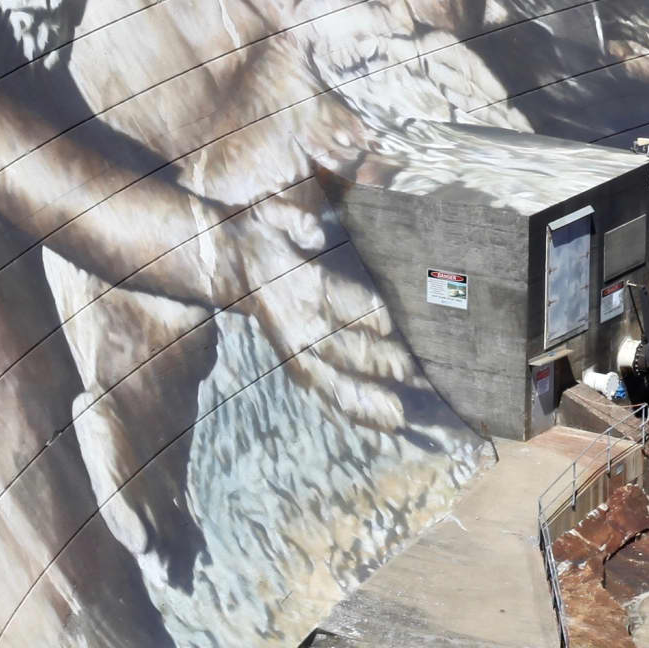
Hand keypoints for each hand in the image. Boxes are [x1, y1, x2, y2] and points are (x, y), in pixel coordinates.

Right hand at [208, 203, 423, 431]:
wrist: (233, 268)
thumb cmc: (268, 238)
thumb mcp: (272, 217)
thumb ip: (293, 223)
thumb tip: (312, 232)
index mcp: (300, 288)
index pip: (335, 304)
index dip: (364, 315)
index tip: (391, 326)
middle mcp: (300, 327)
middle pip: (341, 349)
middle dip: (377, 363)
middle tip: (415, 374)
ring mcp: (299, 354)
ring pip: (334, 383)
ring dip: (368, 402)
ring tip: (401, 419)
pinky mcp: (300, 369)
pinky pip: (328, 397)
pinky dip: (355, 415)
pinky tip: (385, 430)